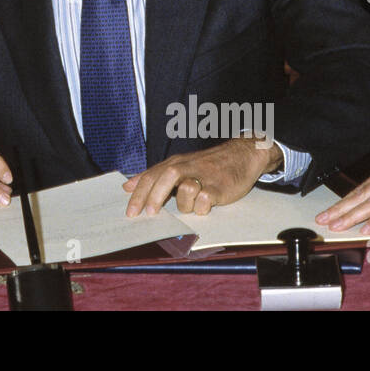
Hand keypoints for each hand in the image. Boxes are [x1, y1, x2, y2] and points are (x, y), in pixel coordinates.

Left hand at [122, 138, 281, 216]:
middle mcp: (187, 167)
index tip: (130, 212)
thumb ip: (155, 176)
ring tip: (192, 204)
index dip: (139, 194)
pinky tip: (206, 205)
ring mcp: (203, 177)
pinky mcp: (219, 188)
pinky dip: (202, 207)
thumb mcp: (179, 165)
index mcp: (175, 163)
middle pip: (164, 178)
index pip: (151, 176)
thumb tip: (128, 187)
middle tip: (149, 215)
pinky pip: (204, 201)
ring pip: (185, 191)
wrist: (241, 155)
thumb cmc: (207, 165)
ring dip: (185, 203)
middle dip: (153, 198)